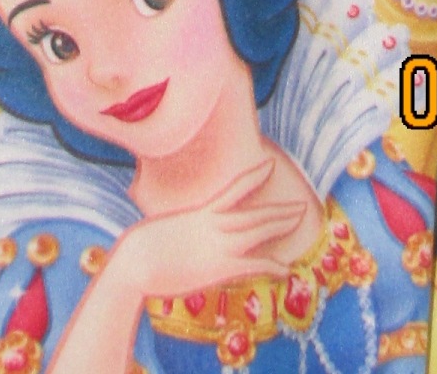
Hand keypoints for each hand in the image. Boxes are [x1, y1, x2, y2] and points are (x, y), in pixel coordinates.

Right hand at [107, 156, 305, 301]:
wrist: (135, 263)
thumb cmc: (139, 250)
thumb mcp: (161, 231)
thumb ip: (178, 231)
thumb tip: (177, 234)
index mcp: (201, 214)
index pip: (234, 190)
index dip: (253, 177)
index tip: (268, 166)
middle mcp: (214, 226)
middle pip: (254, 214)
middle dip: (279, 210)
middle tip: (301, 205)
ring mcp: (218, 245)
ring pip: (259, 230)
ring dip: (281, 224)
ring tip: (300, 218)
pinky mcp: (219, 268)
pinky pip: (253, 265)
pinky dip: (272, 266)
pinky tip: (287, 270)